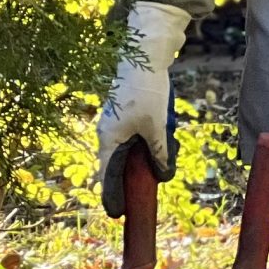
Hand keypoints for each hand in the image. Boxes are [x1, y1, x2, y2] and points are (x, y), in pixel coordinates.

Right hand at [96, 1, 189, 208]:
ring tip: (155, 168)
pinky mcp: (124, 112)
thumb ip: (158, 151)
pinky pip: (132, 135)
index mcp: (108, 139)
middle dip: (128, 178)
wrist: (144, 55)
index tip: (118, 214)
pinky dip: (143, 142)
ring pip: (126, 149)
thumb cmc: (146, 91)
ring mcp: (114, 121)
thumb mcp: (156, 125)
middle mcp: (107, 132)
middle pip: (116, 164)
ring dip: (140, 158)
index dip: (112, 196)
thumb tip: (162, 175)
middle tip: (140, 194)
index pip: (107, 177)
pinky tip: (158, 142)